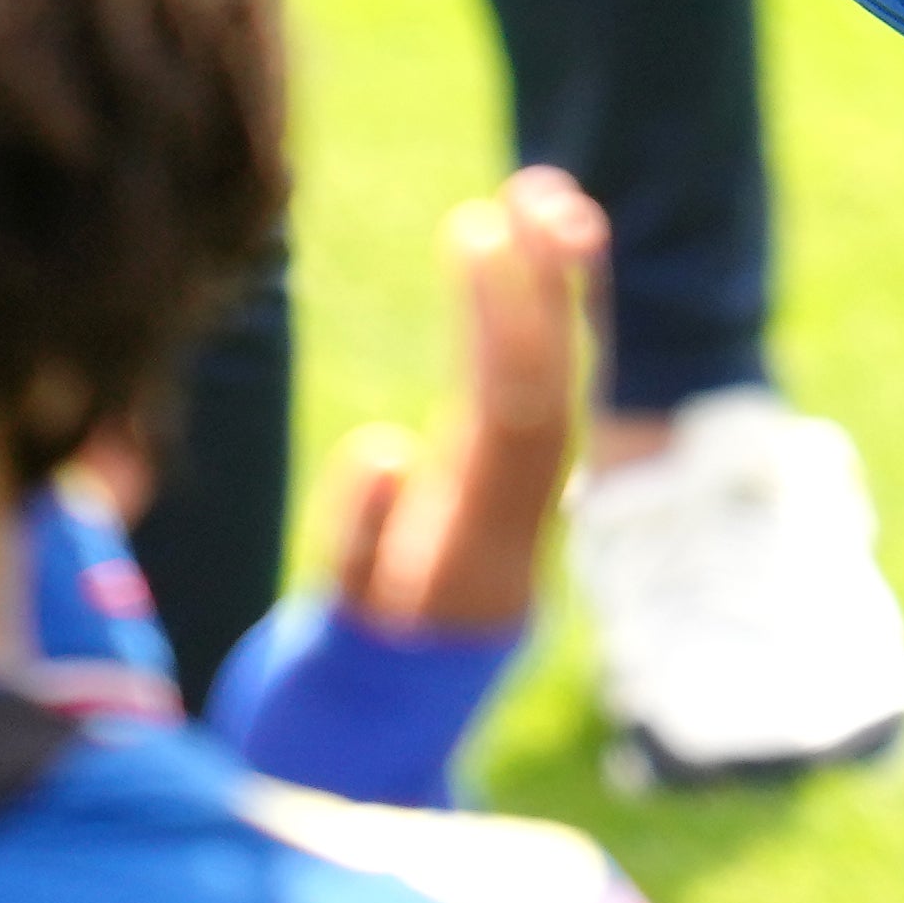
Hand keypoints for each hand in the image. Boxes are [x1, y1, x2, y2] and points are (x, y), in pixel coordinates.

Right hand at [314, 164, 606, 643]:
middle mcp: (521, 504)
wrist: (404, 710)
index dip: (503, 324)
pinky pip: (546, 383)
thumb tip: (385, 446)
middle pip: (552, 384)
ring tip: (543, 192)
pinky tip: (537, 244)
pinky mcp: (513, 475)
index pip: (510, 411)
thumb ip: (359, 538)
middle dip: (550, 288)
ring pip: (558, 377)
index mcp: (482, 534)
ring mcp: (524, 488)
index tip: (478, 238)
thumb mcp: (345, 617)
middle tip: (537, 192)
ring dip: (557, 287)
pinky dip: (549, 315)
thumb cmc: (360, 657)